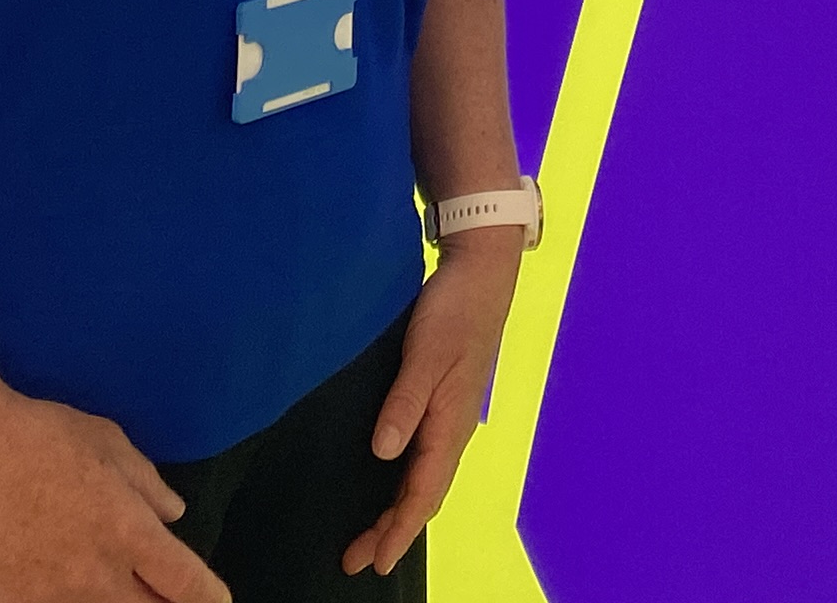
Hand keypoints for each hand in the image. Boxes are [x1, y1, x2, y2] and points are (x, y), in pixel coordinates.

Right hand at [0, 393, 224, 602]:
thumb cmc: (43, 437)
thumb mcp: (111, 445)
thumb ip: (149, 486)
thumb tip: (173, 514)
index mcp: (129, 533)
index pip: (188, 586)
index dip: (211, 599)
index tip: (216, 601)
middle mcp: (97, 576)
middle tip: (166, 593)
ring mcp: (53, 598)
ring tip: (120, 589)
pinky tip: (73, 592)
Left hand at [343, 241, 524, 578]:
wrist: (481, 274)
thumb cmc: (454, 311)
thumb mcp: (426, 354)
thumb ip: (404, 404)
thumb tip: (383, 453)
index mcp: (450, 423)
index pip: (423, 492)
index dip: (398, 529)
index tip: (376, 561)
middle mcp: (452, 428)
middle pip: (423, 494)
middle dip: (392, 531)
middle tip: (355, 560)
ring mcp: (449, 416)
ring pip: (423, 479)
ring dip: (396, 511)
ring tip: (367, 537)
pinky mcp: (442, 402)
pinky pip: (423, 458)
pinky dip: (405, 484)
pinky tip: (388, 482)